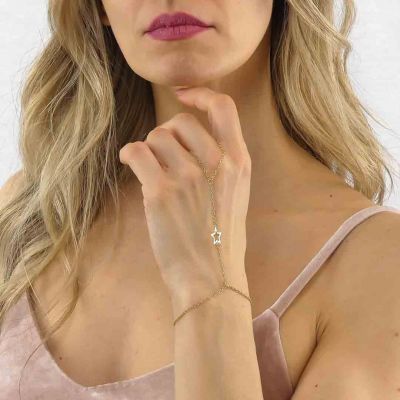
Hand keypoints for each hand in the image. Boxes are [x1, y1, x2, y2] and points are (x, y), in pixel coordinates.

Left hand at [119, 87, 251, 315]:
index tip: (183, 95)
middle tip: (162, 154)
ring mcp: (189, 177)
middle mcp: (217, 164)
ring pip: (157, 137)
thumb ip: (220, 164)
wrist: (211, 278)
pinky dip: (130, 154)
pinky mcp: (161, 192)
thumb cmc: (221, 241)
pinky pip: (137, 152)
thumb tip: (186, 139)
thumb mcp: (235, 196)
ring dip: (149, 149)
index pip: (224, 108)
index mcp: (239, 164)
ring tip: (150, 169)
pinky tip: (131, 163)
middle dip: (166, 133)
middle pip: (181, 121)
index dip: (201, 94)